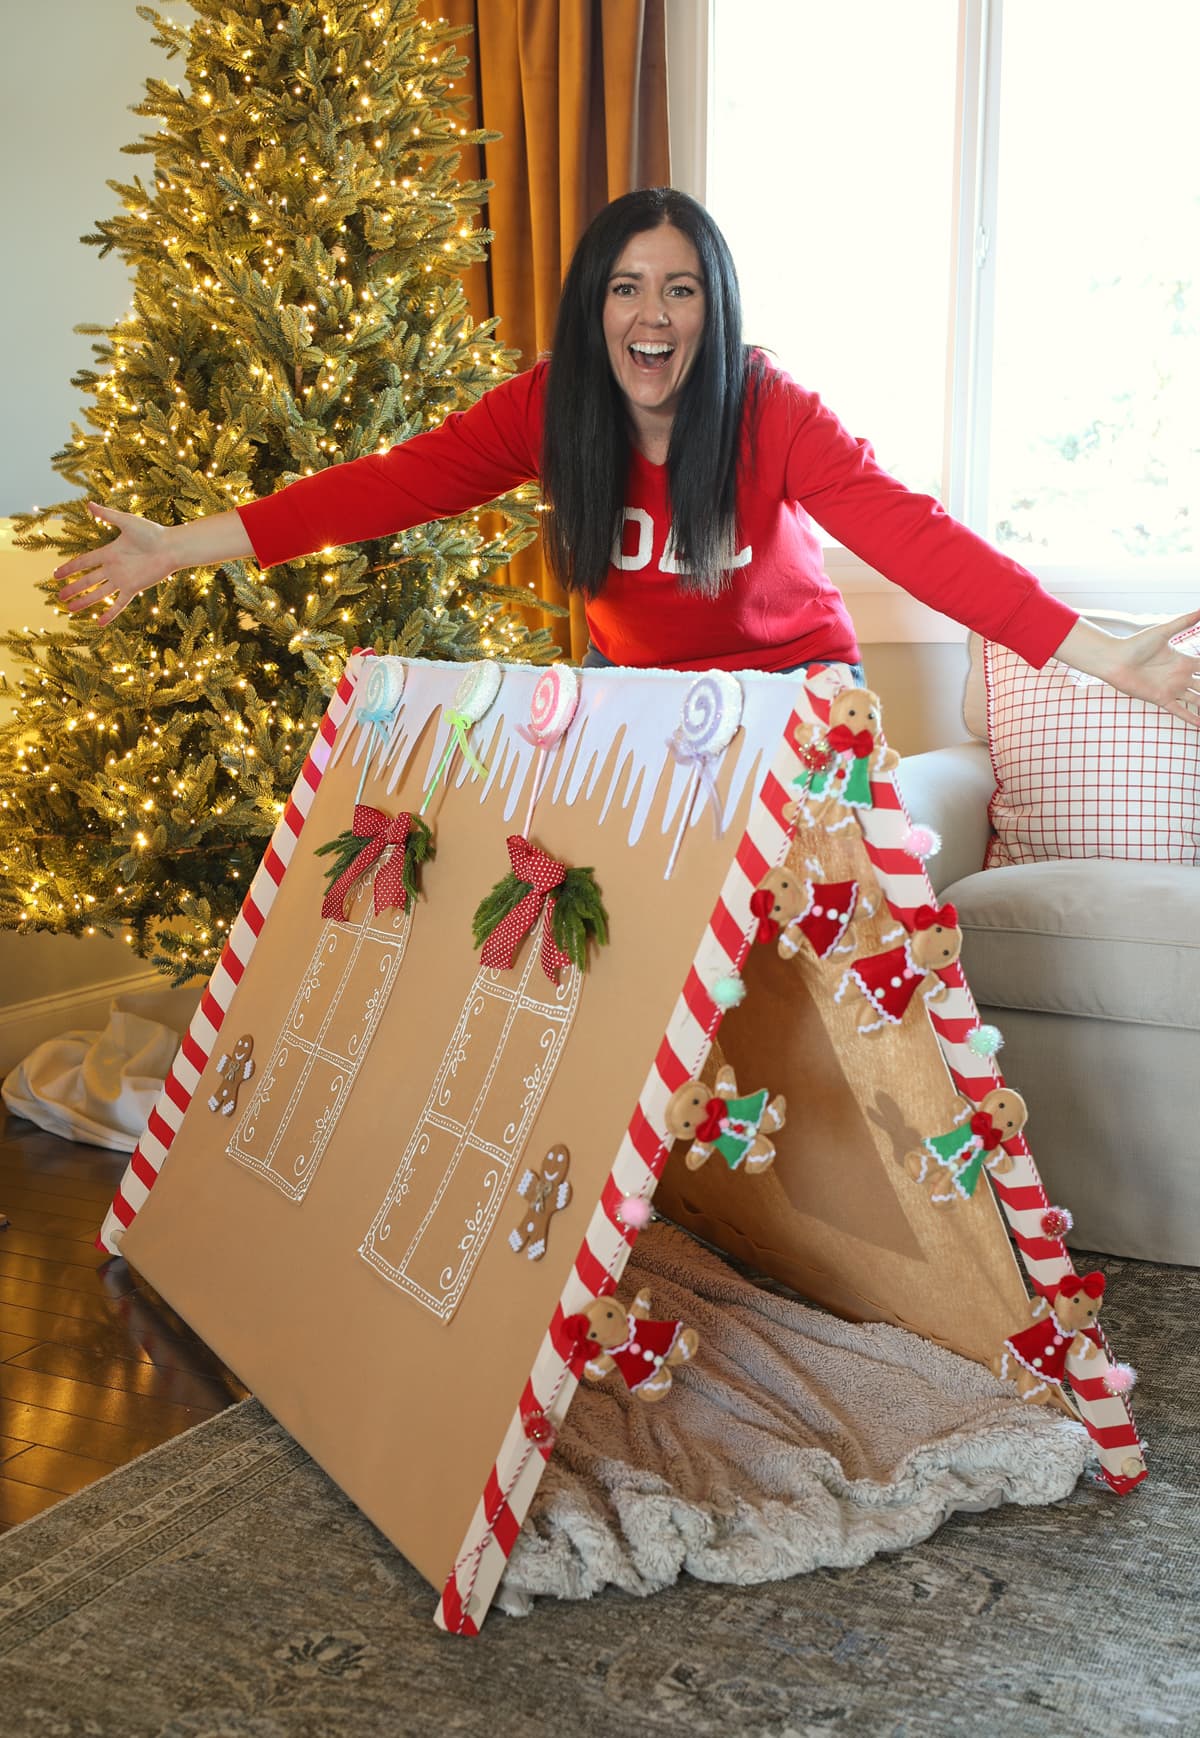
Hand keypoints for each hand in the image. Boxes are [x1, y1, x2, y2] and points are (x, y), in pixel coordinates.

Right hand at [54, 503, 175, 625]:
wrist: (171, 548)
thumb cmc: (152, 532)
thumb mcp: (126, 522)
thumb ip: (107, 515)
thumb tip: (89, 504)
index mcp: (109, 552)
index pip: (84, 562)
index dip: (69, 568)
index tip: (56, 574)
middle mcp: (113, 567)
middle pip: (88, 580)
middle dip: (73, 588)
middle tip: (59, 596)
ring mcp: (122, 579)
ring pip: (99, 594)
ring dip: (85, 602)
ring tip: (70, 609)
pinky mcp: (133, 588)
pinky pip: (119, 604)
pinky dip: (110, 614)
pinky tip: (100, 623)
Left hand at [1055, 608, 1199, 727]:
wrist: (1115, 660)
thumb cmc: (1136, 644)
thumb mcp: (1163, 632)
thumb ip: (1184, 622)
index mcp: (1183, 660)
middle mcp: (1181, 676)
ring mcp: (1173, 689)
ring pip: (1198, 700)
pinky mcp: (1162, 699)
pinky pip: (1180, 711)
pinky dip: (1192, 719)